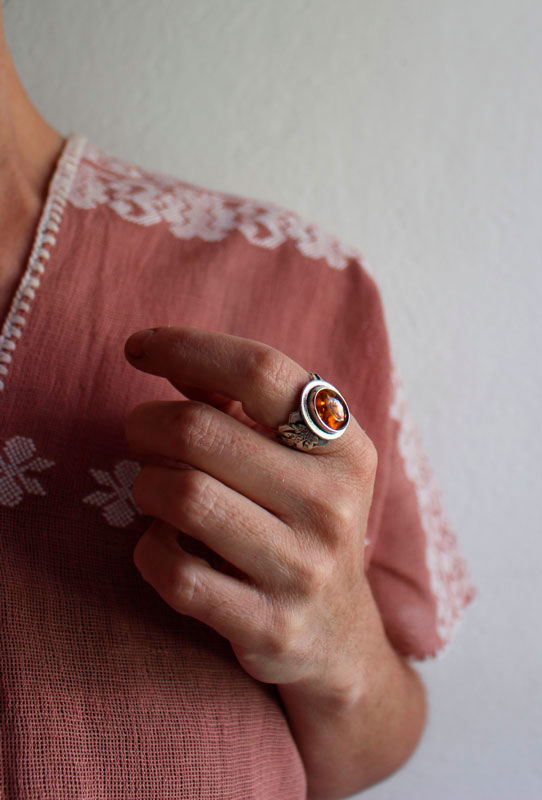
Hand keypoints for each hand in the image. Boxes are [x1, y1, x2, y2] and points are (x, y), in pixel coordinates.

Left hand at [123, 326, 377, 693]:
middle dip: (145, 424)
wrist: (339, 638)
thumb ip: (238, 403)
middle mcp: (332, 503)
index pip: (260, 371)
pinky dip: (150, 550)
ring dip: (145, 485)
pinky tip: (163, 544)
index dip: (187, 347)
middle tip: (140, 436)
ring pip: (183, 497)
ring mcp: (305, 568)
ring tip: (152, 489)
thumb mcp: (298, 459)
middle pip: (200, 431)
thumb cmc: (301, 524)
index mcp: (344, 447)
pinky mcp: (270, 626)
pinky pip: (175, 572)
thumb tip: (165, 356)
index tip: (137, 348)